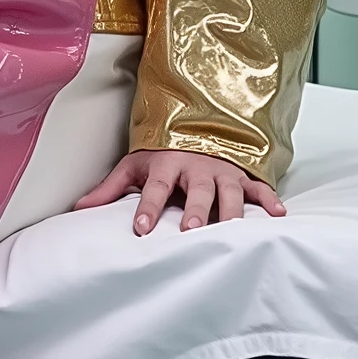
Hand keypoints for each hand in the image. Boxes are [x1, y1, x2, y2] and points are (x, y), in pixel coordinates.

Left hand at [72, 149, 286, 235]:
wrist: (195, 128)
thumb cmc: (161, 155)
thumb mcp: (133, 166)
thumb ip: (109, 190)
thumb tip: (78, 210)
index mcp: (167, 165)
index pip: (155, 189)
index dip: (148, 209)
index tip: (142, 229)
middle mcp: (197, 168)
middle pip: (197, 191)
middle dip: (194, 211)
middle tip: (190, 230)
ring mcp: (222, 172)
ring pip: (229, 192)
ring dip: (231, 210)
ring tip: (231, 230)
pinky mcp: (242, 176)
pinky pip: (259, 187)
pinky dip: (270, 200)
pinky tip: (279, 215)